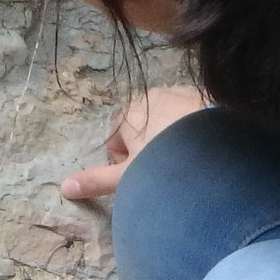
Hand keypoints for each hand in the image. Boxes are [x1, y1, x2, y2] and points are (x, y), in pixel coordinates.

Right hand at [60, 85, 208, 200]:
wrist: (214, 146)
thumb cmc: (161, 162)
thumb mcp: (126, 177)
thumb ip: (97, 181)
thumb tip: (65, 187)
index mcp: (128, 113)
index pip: (117, 140)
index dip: (126, 163)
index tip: (142, 175)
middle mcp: (152, 96)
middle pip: (143, 130)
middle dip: (150, 149)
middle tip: (165, 171)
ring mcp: (180, 93)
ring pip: (169, 123)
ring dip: (173, 140)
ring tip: (187, 161)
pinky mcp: (206, 97)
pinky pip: (193, 117)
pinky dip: (194, 131)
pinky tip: (204, 148)